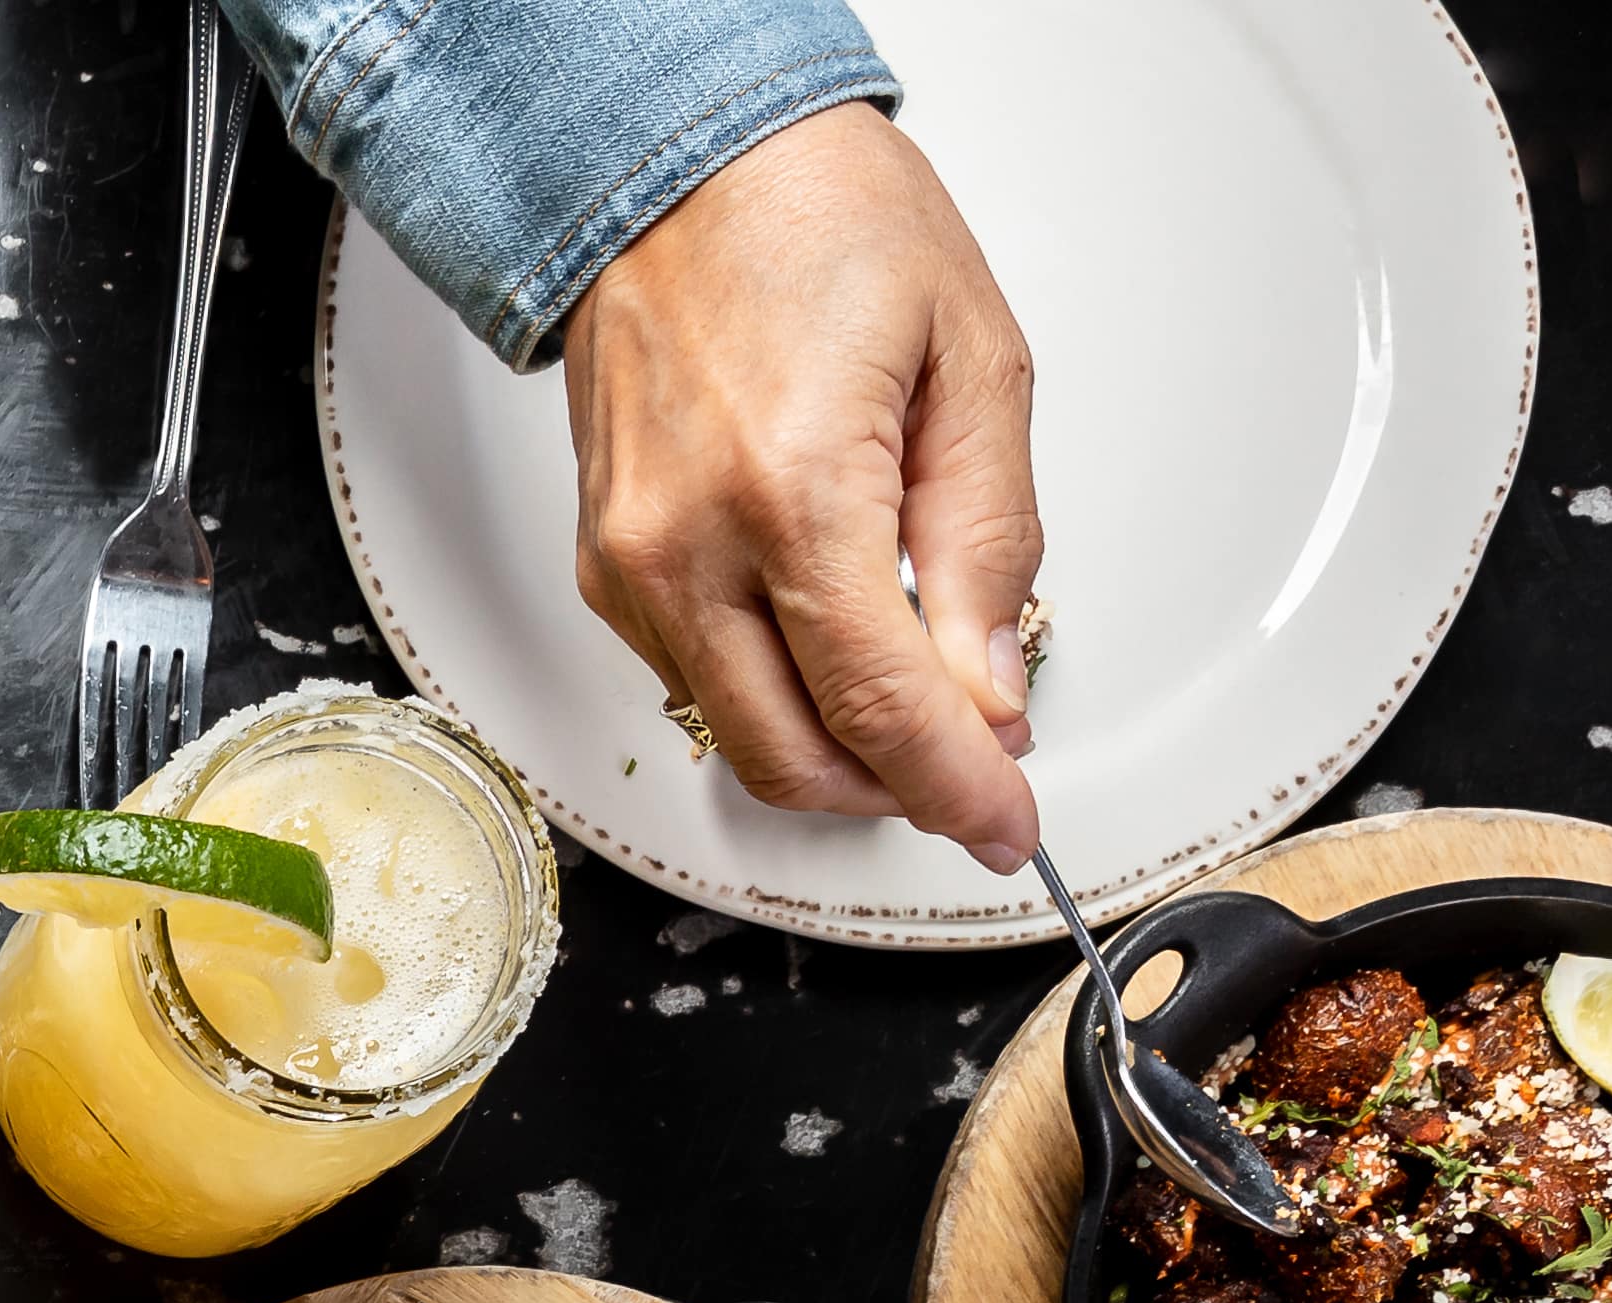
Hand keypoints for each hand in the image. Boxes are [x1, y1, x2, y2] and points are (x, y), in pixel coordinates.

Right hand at [559, 101, 1044, 869]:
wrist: (678, 168)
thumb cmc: (820, 223)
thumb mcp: (973, 362)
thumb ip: (987, 541)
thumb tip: (986, 687)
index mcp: (791, 489)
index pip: (881, 705)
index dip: (956, 787)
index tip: (1006, 826)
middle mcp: (688, 546)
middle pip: (795, 757)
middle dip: (895, 790)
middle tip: (971, 773)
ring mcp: (630, 566)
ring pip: (738, 735)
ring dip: (834, 750)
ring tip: (910, 697)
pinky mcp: (605, 568)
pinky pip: (695, 682)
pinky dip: (772, 695)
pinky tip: (826, 646)